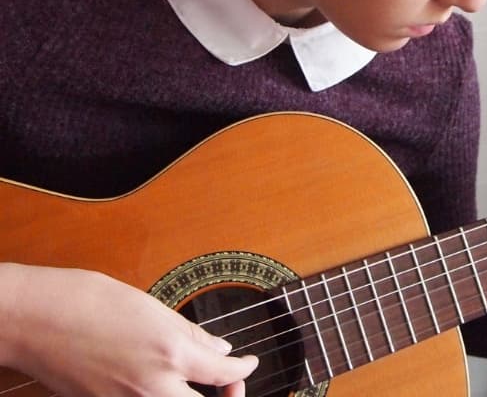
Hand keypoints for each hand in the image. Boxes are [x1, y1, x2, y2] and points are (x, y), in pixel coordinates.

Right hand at [1, 264, 258, 396]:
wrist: (37, 318)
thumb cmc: (89, 300)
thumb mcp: (150, 306)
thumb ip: (188, 334)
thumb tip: (218, 348)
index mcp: (170, 351)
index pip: (224, 373)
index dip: (243, 371)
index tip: (249, 364)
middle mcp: (153, 385)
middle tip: (231, 385)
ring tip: (200, 385)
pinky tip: (165, 386)